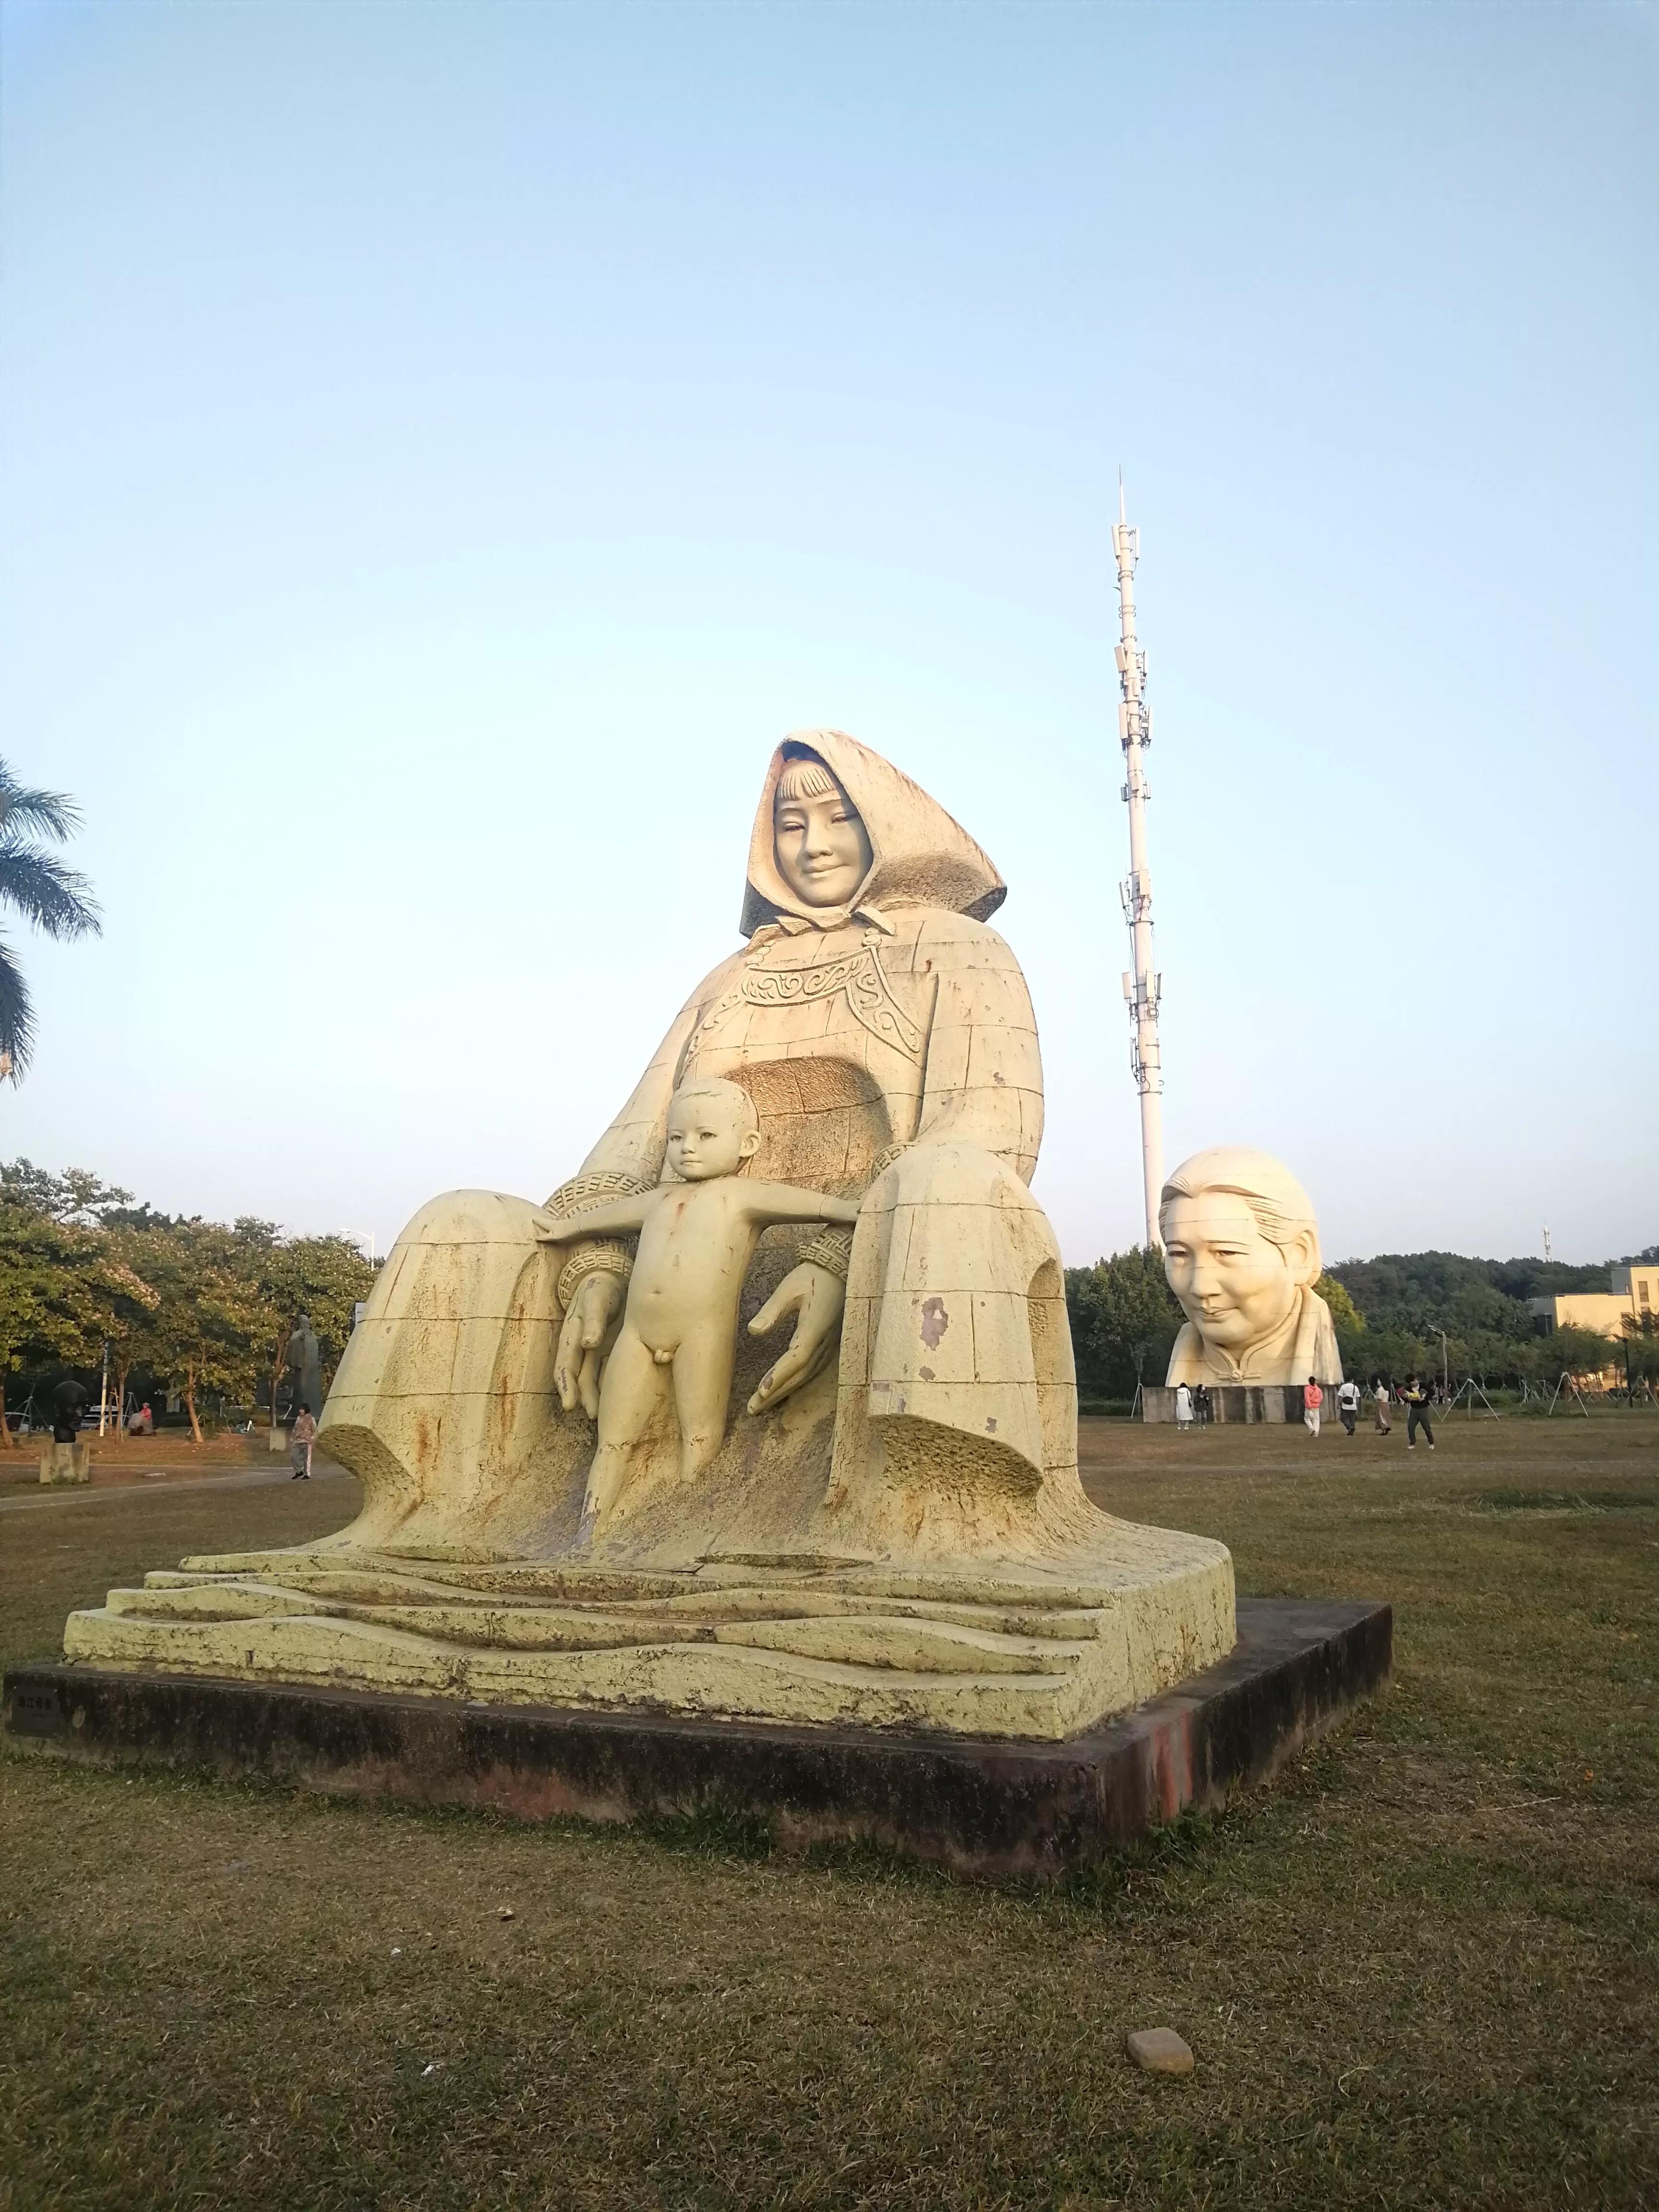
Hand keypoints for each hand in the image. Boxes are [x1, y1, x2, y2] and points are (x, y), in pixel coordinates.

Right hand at [554, 1269, 624, 1417]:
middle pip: (576, 1377)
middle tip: (594, 1416)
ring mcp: (592, 1349)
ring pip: (589, 1377)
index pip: (565, 1366)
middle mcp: (579, 1346)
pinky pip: (603, 1370)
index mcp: (571, 1335)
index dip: (566, 1387)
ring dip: (593, 1395)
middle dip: (582, 1398)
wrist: (609, 1276)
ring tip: (602, 1414)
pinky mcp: (606, 1348)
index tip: (569, 1405)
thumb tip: (589, 1344)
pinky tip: (614, 1397)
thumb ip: (593, 1321)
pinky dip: (605, 1384)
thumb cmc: (600, 1287)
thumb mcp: (596, 1299)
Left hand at [746, 1261, 845, 1414]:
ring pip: (806, 1375)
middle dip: (776, 1393)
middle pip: (800, 1375)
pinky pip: (812, 1369)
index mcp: (815, 1328)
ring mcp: (830, 1345)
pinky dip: (796, 1382)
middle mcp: (825, 1341)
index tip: (760, 1392)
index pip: (796, 1359)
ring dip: (784, 1391)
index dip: (779, 1377)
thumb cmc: (813, 1276)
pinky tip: (784, 1389)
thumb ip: (771, 1311)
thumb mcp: (789, 1288)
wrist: (841, 1268)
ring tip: (763, 1405)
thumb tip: (753, 1331)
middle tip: (754, 1409)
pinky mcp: (829, 1344)